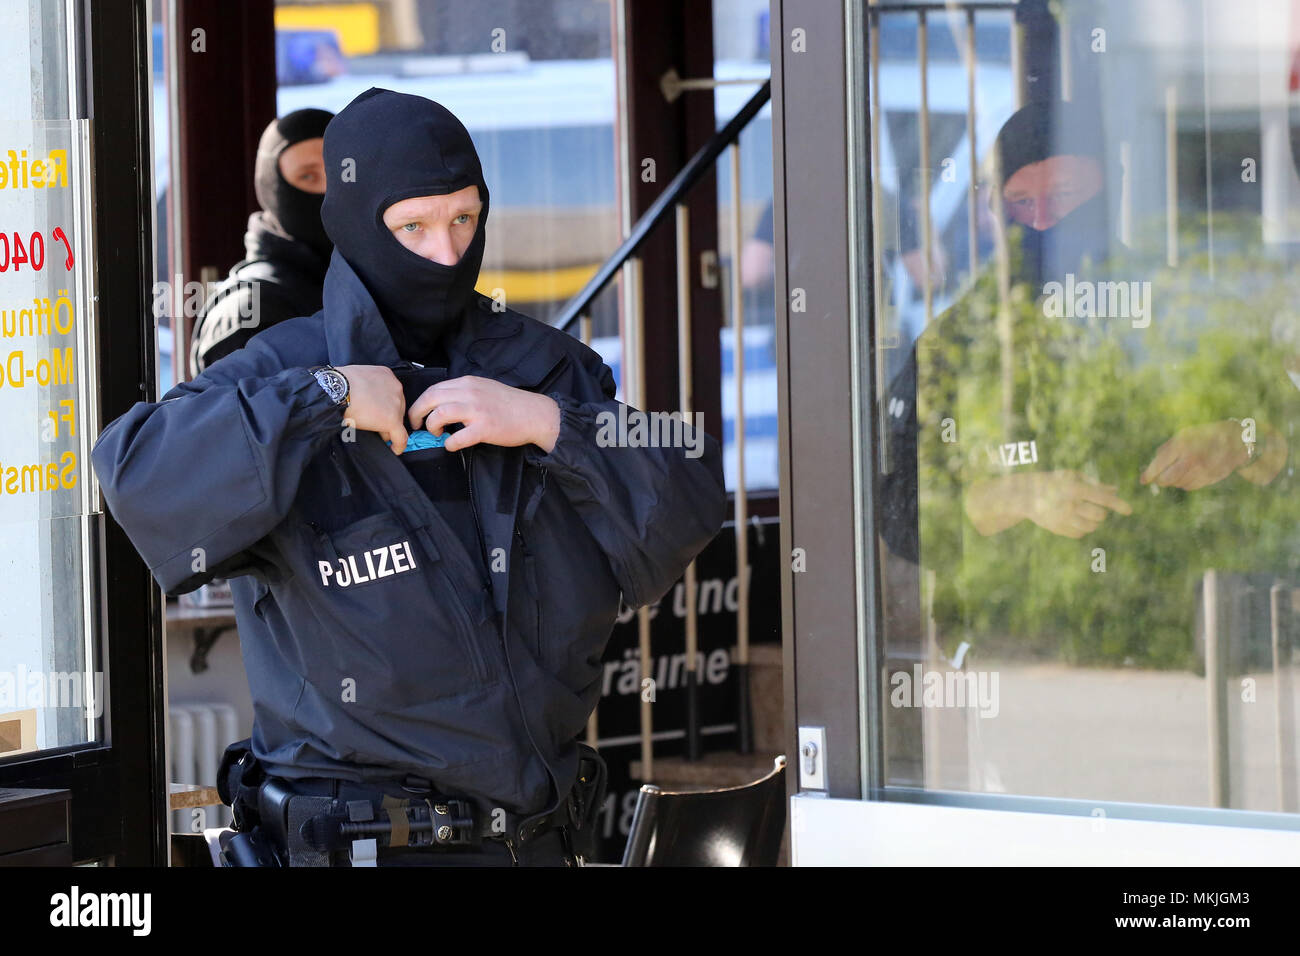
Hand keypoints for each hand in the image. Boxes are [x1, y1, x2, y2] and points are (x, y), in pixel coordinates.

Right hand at [333, 365, 408, 453]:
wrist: (336, 390)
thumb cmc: (339, 385)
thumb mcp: (357, 378)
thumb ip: (367, 387)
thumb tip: (363, 399)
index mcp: (386, 375)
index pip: (391, 395)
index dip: (385, 406)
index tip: (380, 413)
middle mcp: (395, 387)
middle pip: (397, 408)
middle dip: (386, 418)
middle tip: (375, 425)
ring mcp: (396, 404)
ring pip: (397, 422)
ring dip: (387, 429)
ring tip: (376, 434)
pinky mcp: (392, 420)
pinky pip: (401, 437)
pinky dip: (399, 445)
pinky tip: (395, 449)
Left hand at [406, 375, 560, 453]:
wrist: (534, 414)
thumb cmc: (510, 404)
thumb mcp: (484, 388)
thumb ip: (464, 392)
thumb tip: (442, 403)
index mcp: (468, 382)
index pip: (433, 388)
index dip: (420, 402)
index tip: (418, 413)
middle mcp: (470, 393)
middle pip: (430, 398)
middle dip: (416, 413)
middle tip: (417, 425)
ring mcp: (477, 410)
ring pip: (439, 414)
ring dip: (431, 426)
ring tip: (436, 433)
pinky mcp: (485, 428)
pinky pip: (457, 437)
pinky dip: (449, 444)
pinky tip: (452, 445)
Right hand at [1018, 470, 1132, 537]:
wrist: (1025, 495)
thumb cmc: (1053, 481)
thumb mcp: (1072, 476)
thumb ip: (1094, 483)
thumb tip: (1115, 490)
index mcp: (1074, 488)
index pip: (1103, 498)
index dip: (1118, 504)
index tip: (1130, 510)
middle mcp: (1069, 505)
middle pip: (1099, 515)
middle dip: (1102, 512)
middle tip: (1095, 507)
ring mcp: (1063, 519)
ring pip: (1091, 526)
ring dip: (1094, 521)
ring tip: (1085, 513)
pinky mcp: (1058, 529)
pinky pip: (1080, 533)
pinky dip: (1083, 528)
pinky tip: (1076, 519)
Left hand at [1140, 420, 1250, 489]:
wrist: (1236, 440)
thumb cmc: (1204, 435)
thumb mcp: (1183, 435)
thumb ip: (1166, 449)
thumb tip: (1151, 465)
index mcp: (1181, 445)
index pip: (1158, 465)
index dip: (1148, 475)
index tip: (1143, 480)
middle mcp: (1191, 459)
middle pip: (1166, 479)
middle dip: (1159, 481)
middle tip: (1157, 479)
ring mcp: (1202, 470)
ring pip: (1178, 484)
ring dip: (1173, 482)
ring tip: (1176, 472)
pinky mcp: (1210, 478)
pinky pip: (1190, 487)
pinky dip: (1185, 484)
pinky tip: (1188, 475)